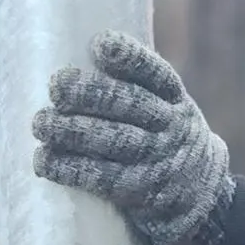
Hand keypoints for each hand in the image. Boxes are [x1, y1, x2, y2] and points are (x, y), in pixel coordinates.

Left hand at [31, 31, 234, 244]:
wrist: (203, 200)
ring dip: (71, 132)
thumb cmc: (166, 142)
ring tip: (41, 124)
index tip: (100, 44)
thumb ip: (138, 90)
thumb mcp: (170, 110)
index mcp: (176, 100)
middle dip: (89, 94)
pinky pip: (104, 178)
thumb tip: (79, 58)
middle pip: (129, 104)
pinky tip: (46, 161)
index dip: (130, 58)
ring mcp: (159, 160)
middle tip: (56, 88)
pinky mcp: (143, 192)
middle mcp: (172, 127)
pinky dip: (71, 169)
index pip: (155, 73)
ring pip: (113, 141)